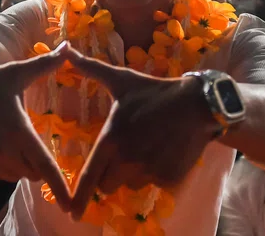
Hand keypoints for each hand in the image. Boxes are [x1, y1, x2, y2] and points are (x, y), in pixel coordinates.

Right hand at [0, 46, 72, 210]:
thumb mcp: (14, 73)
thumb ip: (44, 65)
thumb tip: (69, 47)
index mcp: (17, 130)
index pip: (44, 165)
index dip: (59, 186)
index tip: (71, 204)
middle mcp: (1, 151)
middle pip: (31, 171)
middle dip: (34, 161)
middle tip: (23, 139)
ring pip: (12, 175)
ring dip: (14, 163)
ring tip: (1, 137)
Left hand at [63, 50, 217, 218]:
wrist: (198, 104)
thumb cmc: (154, 91)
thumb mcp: (121, 80)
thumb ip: (91, 70)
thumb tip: (67, 52)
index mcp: (112, 139)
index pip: (90, 176)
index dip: (79, 197)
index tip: (72, 213)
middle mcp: (128, 159)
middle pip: (108, 184)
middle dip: (110, 174)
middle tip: (121, 154)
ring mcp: (149, 171)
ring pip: (131, 185)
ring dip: (133, 174)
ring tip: (145, 148)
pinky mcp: (168, 178)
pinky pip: (154, 183)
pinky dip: (155, 173)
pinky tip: (163, 152)